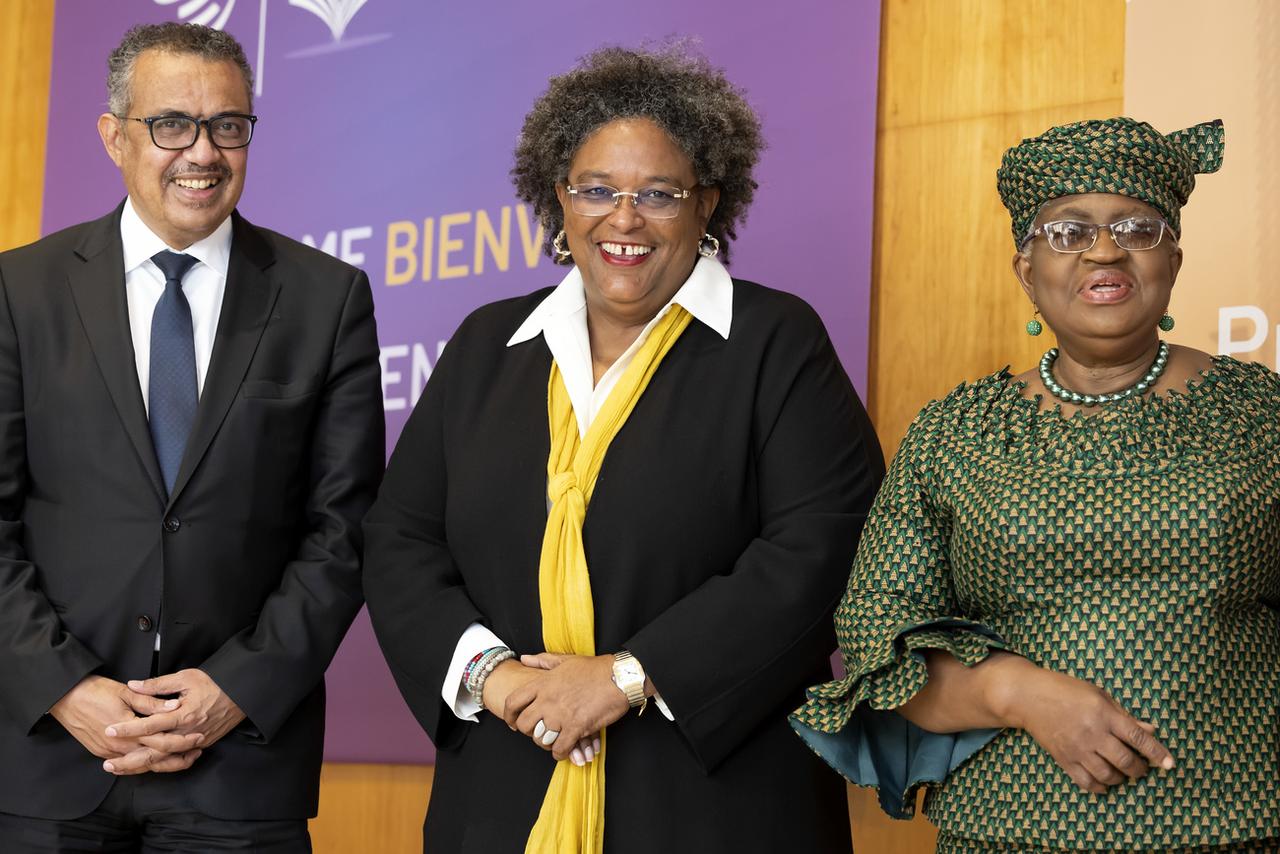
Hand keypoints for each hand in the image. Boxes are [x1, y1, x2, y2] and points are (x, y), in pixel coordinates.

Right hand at [49, 675, 202, 772]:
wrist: (65, 698)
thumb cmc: (95, 691)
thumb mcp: (126, 692)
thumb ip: (151, 702)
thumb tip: (174, 706)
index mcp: (128, 730)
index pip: (161, 742)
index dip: (182, 741)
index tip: (198, 737)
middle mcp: (119, 746)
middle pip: (154, 759)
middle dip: (178, 758)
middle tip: (197, 751)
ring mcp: (108, 752)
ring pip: (141, 765)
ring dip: (163, 764)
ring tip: (183, 759)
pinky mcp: (101, 752)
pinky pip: (127, 764)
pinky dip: (143, 765)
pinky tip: (156, 761)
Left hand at [101, 669, 244, 774]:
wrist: (243, 693)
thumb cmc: (215, 683)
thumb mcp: (186, 677)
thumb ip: (157, 684)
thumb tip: (133, 685)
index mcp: (183, 714)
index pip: (150, 725)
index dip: (128, 728)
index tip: (109, 729)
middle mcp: (188, 732)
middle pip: (154, 752)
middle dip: (129, 759)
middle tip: (107, 763)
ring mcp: (196, 741)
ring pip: (164, 760)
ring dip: (141, 766)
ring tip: (121, 768)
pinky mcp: (202, 745)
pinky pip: (178, 760)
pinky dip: (161, 765)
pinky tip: (147, 767)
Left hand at [504, 653, 628, 761]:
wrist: (619, 677)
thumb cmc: (595, 669)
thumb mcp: (566, 660)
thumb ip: (542, 661)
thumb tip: (524, 659)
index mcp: (543, 683)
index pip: (513, 702)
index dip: (509, 715)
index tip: (513, 723)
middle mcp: (547, 700)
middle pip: (524, 724)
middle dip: (529, 732)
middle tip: (538, 733)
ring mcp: (561, 715)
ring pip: (540, 739)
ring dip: (545, 743)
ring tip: (553, 741)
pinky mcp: (576, 727)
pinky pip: (560, 748)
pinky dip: (560, 753)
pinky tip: (565, 750)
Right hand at [997, 658, 1173, 793]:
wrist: (1028, 697)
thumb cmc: (1065, 690)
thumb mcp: (1098, 695)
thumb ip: (1124, 715)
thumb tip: (1150, 730)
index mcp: (1104, 714)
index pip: (1138, 737)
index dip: (1157, 752)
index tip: (1170, 764)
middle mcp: (1092, 733)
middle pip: (1126, 761)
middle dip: (1140, 769)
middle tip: (1142, 768)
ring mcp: (1077, 748)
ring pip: (1109, 775)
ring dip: (1122, 778)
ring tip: (1123, 773)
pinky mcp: (1063, 759)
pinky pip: (1087, 782)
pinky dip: (1101, 787)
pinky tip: (1105, 782)